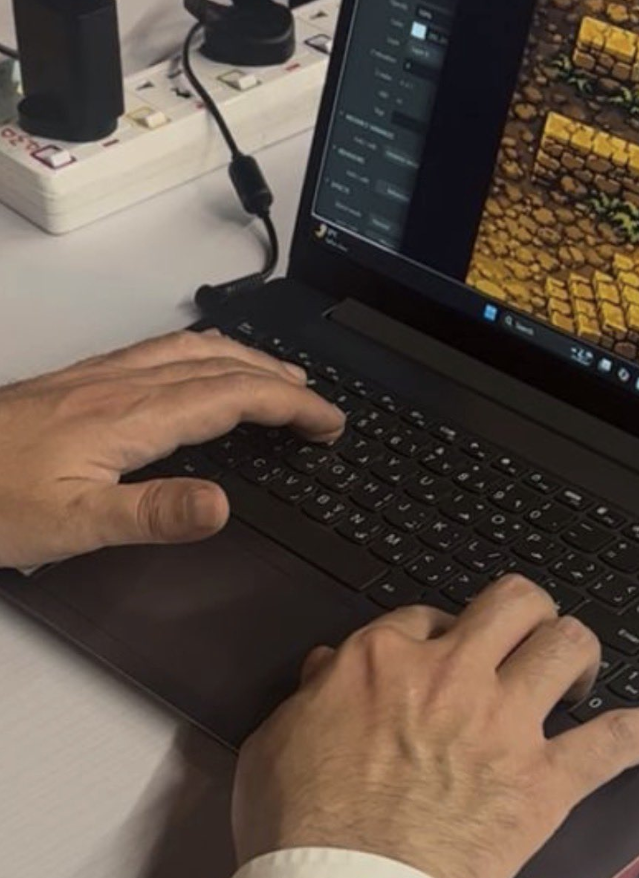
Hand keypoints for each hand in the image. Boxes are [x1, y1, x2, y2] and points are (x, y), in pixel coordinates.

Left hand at [0, 329, 343, 568]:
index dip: (290, 406)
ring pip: (191, 350)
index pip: (232, 398)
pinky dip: (205, 356)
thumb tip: (222, 505)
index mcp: (129, 417)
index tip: (328, 421)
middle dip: (281, 381)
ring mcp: (97, 378)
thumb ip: (152, 513)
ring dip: (246, 360)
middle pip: (221, 364)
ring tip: (278, 378)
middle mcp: (119, 385)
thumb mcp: (71, 527)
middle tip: (320, 405)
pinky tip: (197, 371)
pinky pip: (160, 353)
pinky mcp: (78, 382)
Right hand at [233, 575, 638, 877]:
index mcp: (386, 660)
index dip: (439, 634)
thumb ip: (311, 694)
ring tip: (577, 674)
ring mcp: (503, 725)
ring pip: (567, 646)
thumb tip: (330, 669)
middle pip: (513, 604)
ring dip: (578, 652)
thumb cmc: (303, 827)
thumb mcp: (276, 739)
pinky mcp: (541, 784)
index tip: (443, 655)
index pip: (427, 617)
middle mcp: (453, 676)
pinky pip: (610, 745)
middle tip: (524, 637)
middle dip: (524, 612)